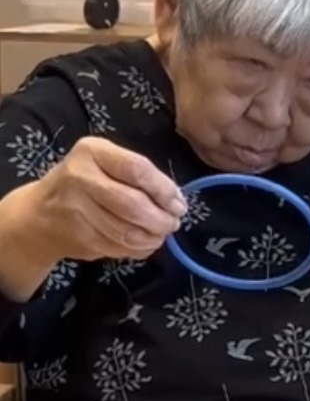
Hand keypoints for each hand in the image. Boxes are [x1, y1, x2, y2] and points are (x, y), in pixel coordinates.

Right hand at [29, 137, 186, 263]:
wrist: (41, 213)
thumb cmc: (86, 182)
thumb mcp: (107, 163)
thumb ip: (141, 176)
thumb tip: (176, 201)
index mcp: (92, 152)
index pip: (137, 169)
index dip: (164, 189)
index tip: (178, 203)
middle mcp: (79, 177)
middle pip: (132, 204)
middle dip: (161, 218)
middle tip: (173, 223)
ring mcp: (75, 210)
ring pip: (126, 231)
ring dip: (152, 237)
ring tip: (161, 233)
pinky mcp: (78, 237)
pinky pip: (118, 247)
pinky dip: (139, 248)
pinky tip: (145, 243)